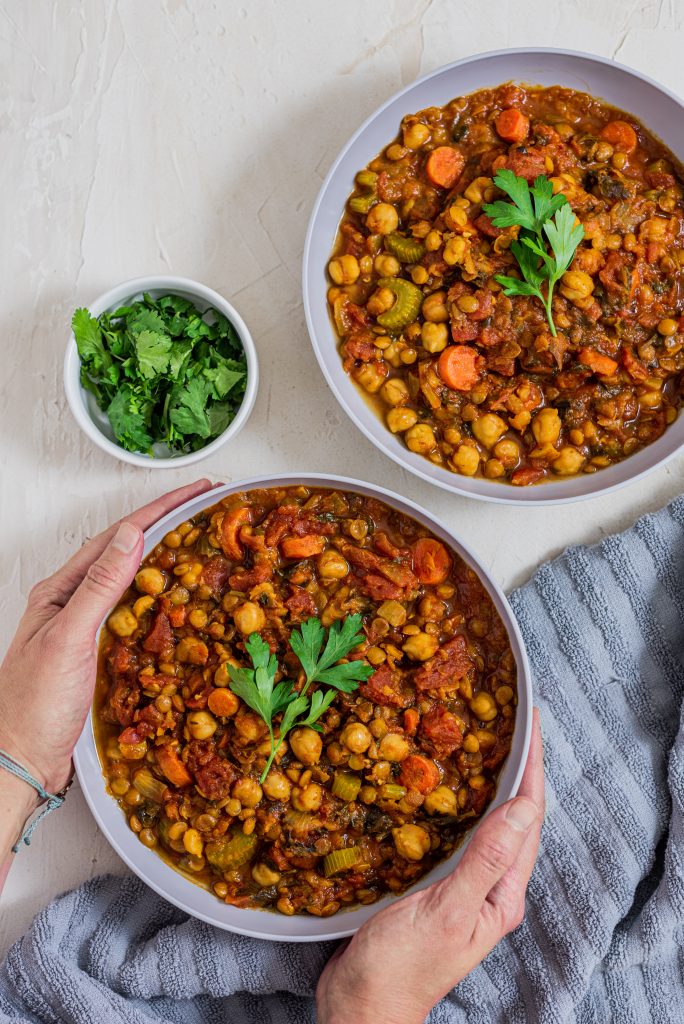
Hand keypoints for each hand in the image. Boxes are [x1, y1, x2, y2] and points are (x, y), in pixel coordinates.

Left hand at [0, 479, 214, 797]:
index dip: (160, 510)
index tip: (196, 491)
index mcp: (61, 591)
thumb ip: (100, 587)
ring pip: (132, 579)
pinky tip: (179, 599)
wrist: (21, 761)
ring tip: (200, 538)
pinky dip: (161, 597)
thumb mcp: (69, 640)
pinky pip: (136, 613)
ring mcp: (87, 627)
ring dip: (166, 555)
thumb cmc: (34, 706)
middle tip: (207, 504)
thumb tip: (132, 535)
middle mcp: (73, 603)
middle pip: (126, 550)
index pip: (118, 537)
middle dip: (167, 523)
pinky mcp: (100, 654)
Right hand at [316, 710, 543, 1023]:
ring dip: (489, 781)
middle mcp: (491, 889)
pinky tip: (441, 788)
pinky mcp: (435, 886)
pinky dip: (457, 803)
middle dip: (517, 767)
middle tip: (509, 720)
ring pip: (486, 822)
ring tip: (483, 742)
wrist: (361, 1006)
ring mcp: (464, 887)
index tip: (532, 722)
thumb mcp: (447, 910)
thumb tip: (524, 808)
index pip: (528, 818)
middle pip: (513, 816)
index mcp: (502, 895)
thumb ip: (486, 859)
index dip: (533, 767)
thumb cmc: (402, 966)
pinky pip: (457, 833)